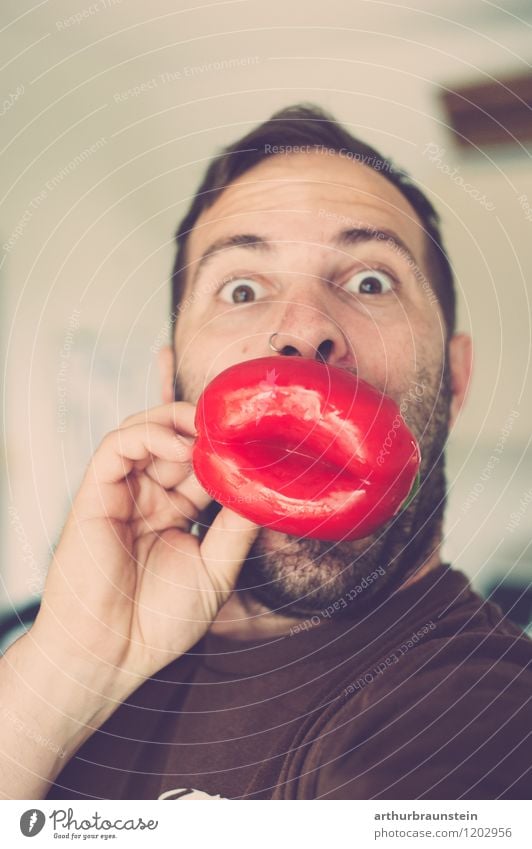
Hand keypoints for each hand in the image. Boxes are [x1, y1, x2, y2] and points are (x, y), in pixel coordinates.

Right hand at [31, 401, 258, 698]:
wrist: (110, 656)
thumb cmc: (159, 623)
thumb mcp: (215, 571)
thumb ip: (237, 529)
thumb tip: (268, 489)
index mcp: (175, 513)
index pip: (203, 466)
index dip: (227, 451)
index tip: (260, 442)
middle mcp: (149, 497)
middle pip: (176, 440)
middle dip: (206, 428)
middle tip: (236, 425)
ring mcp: (122, 493)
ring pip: (145, 431)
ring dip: (178, 422)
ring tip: (210, 429)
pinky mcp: (95, 493)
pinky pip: (116, 447)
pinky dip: (147, 435)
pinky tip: (180, 446)